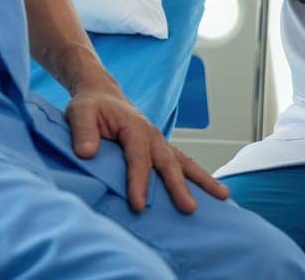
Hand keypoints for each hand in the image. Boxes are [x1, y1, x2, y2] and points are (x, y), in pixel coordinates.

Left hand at [65, 87, 229, 213]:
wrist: (102, 95)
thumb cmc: (91, 106)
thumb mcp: (80, 113)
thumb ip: (83, 132)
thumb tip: (86, 153)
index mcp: (134, 127)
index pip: (138, 158)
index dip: (138, 182)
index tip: (139, 206)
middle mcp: (152, 135)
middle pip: (169, 163)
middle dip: (179, 187)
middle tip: (189, 209)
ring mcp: (160, 142)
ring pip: (184, 162)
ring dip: (203, 180)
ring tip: (224, 196)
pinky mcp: (161, 149)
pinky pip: (181, 164)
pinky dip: (197, 177)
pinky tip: (211, 193)